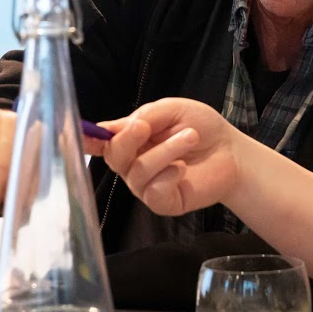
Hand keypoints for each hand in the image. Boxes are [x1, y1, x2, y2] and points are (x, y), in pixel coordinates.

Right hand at [100, 97, 244, 217]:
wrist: (231, 151)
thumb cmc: (201, 127)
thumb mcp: (173, 109)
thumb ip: (146, 114)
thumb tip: (116, 127)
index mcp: (131, 139)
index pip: (101, 142)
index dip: (87, 139)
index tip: (81, 135)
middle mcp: (132, 163)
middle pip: (112, 156)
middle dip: (127, 139)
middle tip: (146, 126)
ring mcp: (145, 185)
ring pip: (137, 171)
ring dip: (165, 151)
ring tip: (190, 137)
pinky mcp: (162, 202)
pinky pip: (153, 192)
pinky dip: (168, 175)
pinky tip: (183, 169)